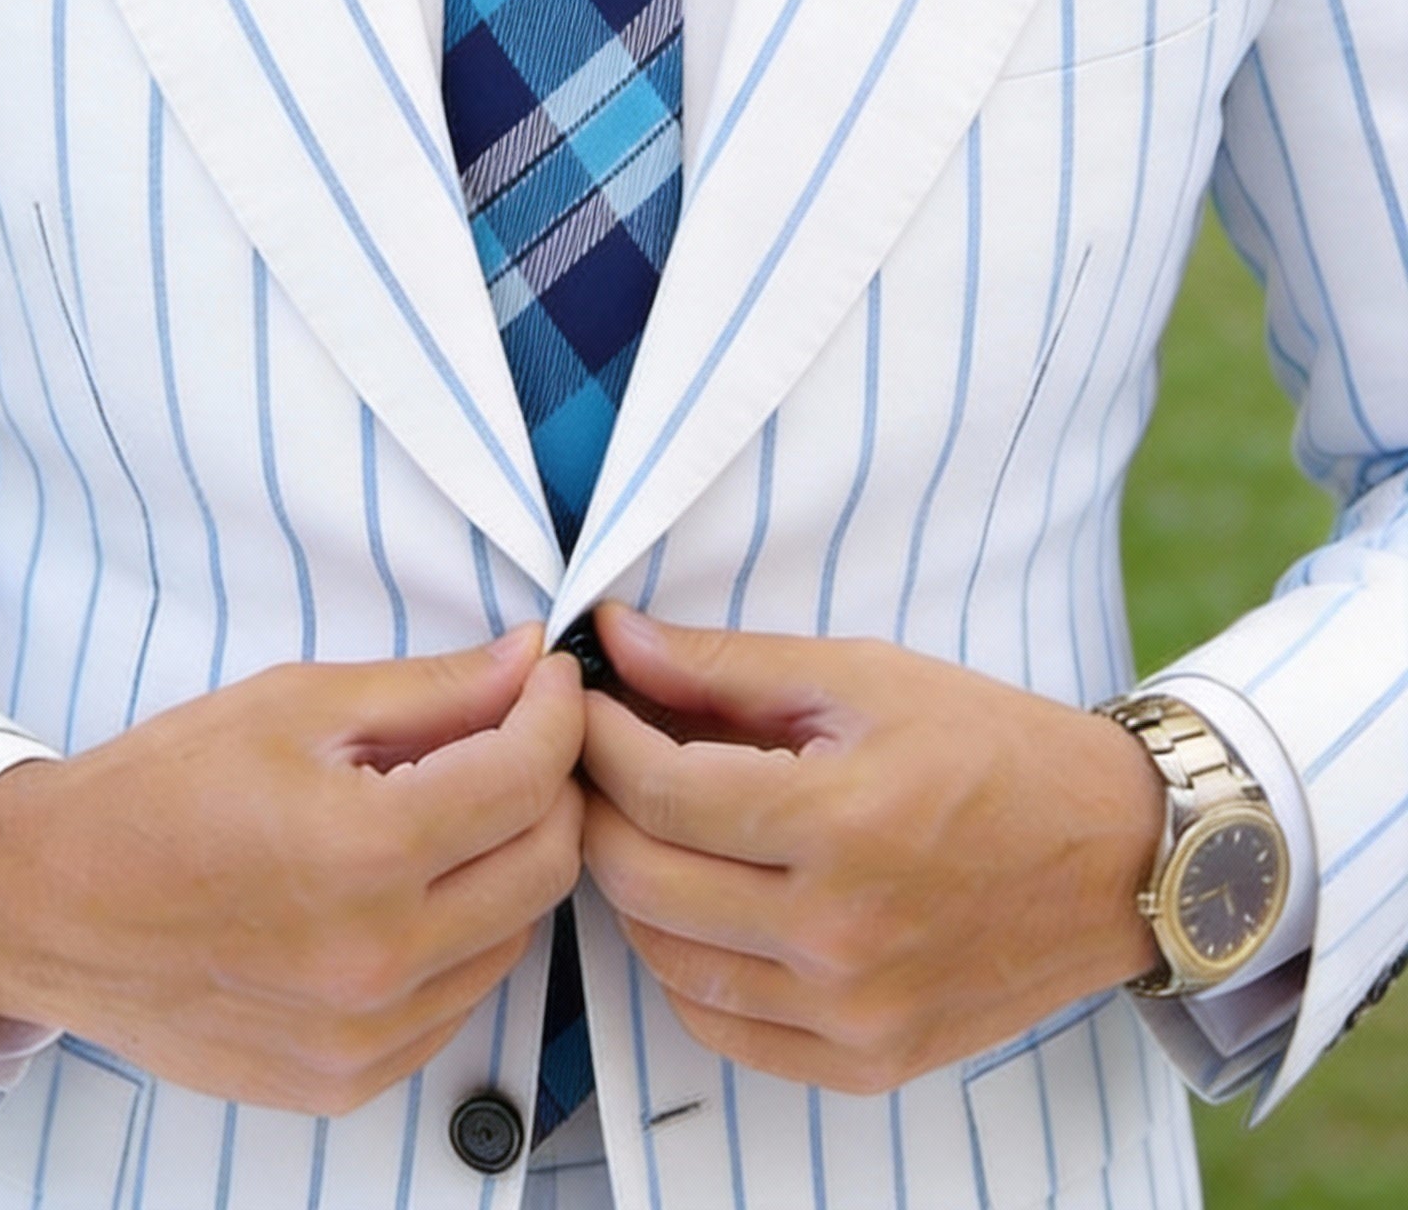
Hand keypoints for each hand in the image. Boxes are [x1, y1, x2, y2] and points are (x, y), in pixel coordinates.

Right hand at [0, 628, 585, 1113]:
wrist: (52, 904)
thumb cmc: (159, 792)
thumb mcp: (294, 704)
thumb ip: (429, 689)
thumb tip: (526, 663)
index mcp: (363, 849)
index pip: (528, 776)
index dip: (558, 712)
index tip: (549, 681)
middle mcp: (376, 958)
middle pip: (547, 863)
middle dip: (552, 784)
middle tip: (516, 736)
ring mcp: (365, 1035)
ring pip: (515, 936)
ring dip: (509, 862)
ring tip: (451, 810)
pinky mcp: (347, 1079)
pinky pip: (459, 1002)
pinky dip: (461, 936)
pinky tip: (410, 888)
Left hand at [579, 604, 1164, 1094]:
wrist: (1118, 854)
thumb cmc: (992, 748)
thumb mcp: (862, 676)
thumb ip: (726, 665)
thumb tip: (616, 639)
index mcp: (842, 824)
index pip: (660, 793)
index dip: (598, 740)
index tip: (582, 702)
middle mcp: (842, 934)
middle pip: (644, 881)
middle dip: (596, 807)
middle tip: (593, 759)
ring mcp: (854, 1011)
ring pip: (668, 961)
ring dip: (631, 887)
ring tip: (642, 824)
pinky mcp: (869, 1061)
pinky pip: (724, 1028)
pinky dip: (684, 968)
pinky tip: (694, 907)